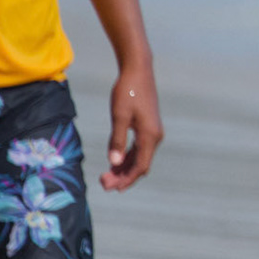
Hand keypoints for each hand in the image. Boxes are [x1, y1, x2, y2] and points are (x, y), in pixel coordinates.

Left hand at [102, 66, 162, 190]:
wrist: (138, 70)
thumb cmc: (127, 91)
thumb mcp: (119, 116)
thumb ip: (117, 140)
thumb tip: (114, 162)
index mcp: (150, 136)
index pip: (140, 166)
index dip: (126, 180)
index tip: (111, 187)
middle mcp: (155, 136)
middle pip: (141, 165)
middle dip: (123, 177)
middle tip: (103, 184)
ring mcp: (153, 131)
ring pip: (140, 157)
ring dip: (124, 168)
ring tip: (107, 175)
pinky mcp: (148, 126)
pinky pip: (140, 148)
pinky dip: (128, 157)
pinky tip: (115, 161)